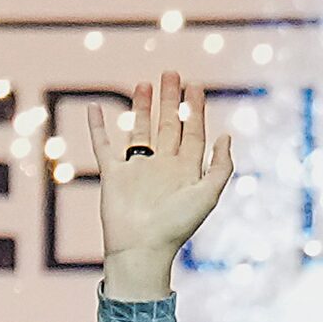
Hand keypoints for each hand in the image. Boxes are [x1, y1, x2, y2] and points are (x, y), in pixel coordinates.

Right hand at [92, 69, 236, 299]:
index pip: (193, 133)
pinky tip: (96, 107)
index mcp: (187, 171)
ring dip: (141, 107)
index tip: (195, 86)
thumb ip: (221, 166)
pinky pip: (103, 145)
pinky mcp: (113, 174)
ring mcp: (137, 169)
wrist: (142, 248)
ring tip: (145, 83)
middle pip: (168, 125)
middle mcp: (163, 167)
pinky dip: (98, 127)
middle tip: (171, 73)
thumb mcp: (208, 195)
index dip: (195, 109)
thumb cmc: (177, 227)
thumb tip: (226, 135)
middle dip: (170, 100)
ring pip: (140, 131)